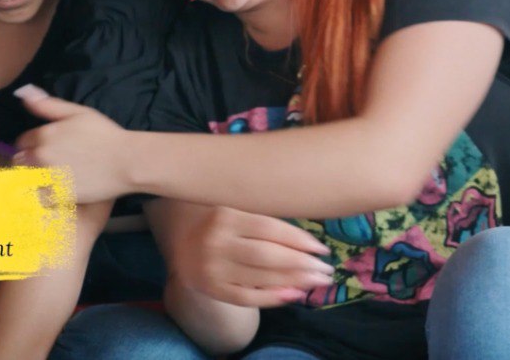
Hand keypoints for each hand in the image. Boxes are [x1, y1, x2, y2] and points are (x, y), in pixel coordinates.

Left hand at [12, 85, 131, 202]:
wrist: (126, 161)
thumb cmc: (106, 135)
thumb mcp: (79, 113)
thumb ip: (48, 105)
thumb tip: (24, 92)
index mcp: (44, 134)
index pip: (22, 141)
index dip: (32, 143)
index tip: (47, 147)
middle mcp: (41, 156)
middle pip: (21, 161)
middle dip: (30, 161)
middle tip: (51, 163)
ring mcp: (47, 177)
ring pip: (26, 179)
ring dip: (34, 177)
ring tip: (52, 177)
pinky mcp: (56, 195)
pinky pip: (37, 197)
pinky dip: (42, 194)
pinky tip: (56, 190)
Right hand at [153, 201, 335, 307]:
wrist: (183, 245)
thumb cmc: (223, 225)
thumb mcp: (238, 212)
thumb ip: (265, 220)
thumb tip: (309, 240)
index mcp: (226, 216)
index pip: (270, 229)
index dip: (298, 240)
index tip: (321, 249)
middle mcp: (216, 242)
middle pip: (267, 256)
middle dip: (301, 264)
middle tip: (325, 270)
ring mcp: (212, 269)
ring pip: (260, 277)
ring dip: (293, 281)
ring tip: (316, 281)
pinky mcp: (212, 289)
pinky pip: (247, 298)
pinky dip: (272, 297)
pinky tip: (294, 294)